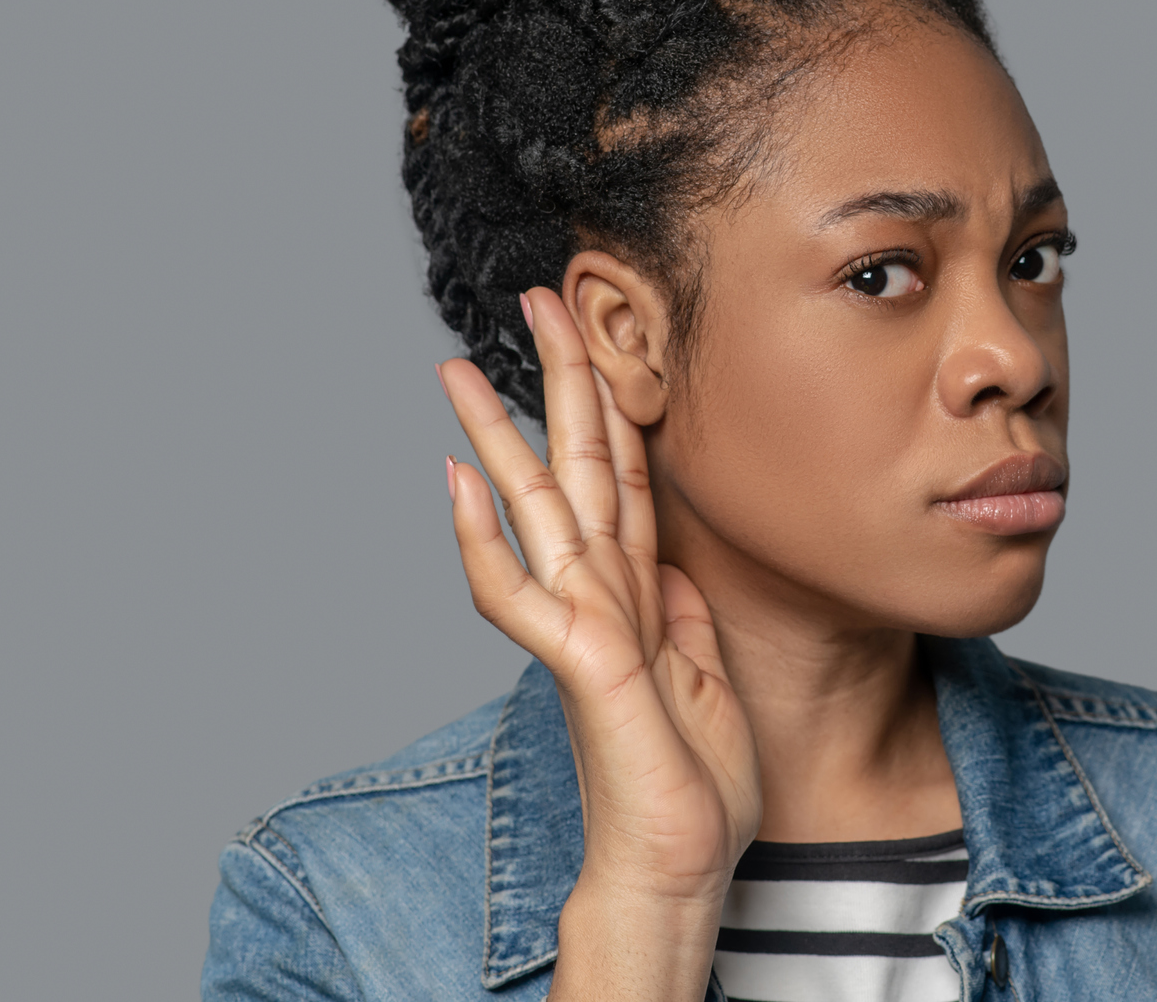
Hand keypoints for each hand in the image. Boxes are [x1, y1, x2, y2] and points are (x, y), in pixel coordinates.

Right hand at [439, 289, 759, 994]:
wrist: (679, 860)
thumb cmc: (689, 778)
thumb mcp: (702, 668)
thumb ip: (680, 606)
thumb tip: (670, 561)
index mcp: (639, 584)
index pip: (622, 468)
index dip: (611, 397)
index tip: (594, 332)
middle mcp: (602, 589)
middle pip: (576, 462)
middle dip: (557, 376)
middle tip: (536, 297)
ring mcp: (583, 621)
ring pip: (534, 507)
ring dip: (495, 435)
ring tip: (455, 369)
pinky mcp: (578, 661)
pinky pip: (519, 595)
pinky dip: (482, 540)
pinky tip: (453, 483)